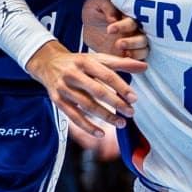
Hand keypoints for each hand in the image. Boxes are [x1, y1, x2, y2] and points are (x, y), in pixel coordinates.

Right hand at [27, 44, 144, 136]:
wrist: (47, 63)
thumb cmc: (78, 62)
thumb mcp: (97, 58)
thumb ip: (121, 63)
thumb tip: (144, 67)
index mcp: (85, 61)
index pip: (106, 75)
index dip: (121, 87)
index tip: (134, 98)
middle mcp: (73, 74)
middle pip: (97, 91)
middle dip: (116, 103)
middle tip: (131, 112)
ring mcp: (64, 88)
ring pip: (86, 106)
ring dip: (105, 116)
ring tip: (121, 123)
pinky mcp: (57, 101)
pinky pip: (74, 116)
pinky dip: (87, 126)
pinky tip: (101, 133)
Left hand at [80, 0, 149, 62]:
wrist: (90, 27)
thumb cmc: (95, 11)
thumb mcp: (96, 4)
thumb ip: (106, 6)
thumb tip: (113, 18)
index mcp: (130, 15)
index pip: (133, 21)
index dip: (123, 26)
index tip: (110, 29)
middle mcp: (136, 30)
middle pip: (142, 37)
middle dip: (132, 42)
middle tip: (119, 44)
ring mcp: (135, 43)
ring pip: (144, 50)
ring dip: (135, 53)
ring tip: (122, 54)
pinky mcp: (131, 55)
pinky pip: (139, 60)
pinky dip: (135, 62)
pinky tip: (125, 61)